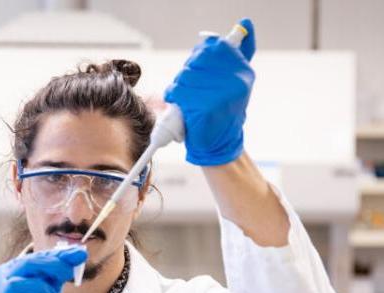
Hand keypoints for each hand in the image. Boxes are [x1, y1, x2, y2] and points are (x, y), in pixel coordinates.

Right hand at [0, 246, 86, 292]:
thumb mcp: (51, 285)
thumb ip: (62, 269)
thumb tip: (81, 252)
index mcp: (15, 268)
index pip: (36, 256)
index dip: (58, 256)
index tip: (79, 256)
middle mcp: (5, 280)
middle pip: (25, 264)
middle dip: (51, 267)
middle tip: (68, 273)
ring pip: (15, 285)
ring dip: (40, 291)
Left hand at [164, 18, 255, 165]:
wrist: (219, 144)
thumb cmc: (222, 111)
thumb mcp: (233, 81)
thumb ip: (238, 53)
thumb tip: (246, 23)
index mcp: (243, 70)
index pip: (214, 47)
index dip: (199, 57)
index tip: (198, 69)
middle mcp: (235, 80)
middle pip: (197, 61)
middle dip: (187, 73)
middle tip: (189, 87)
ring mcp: (220, 94)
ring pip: (185, 76)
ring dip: (178, 86)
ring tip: (184, 98)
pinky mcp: (205, 107)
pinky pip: (179, 92)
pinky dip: (173, 97)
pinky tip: (179, 104)